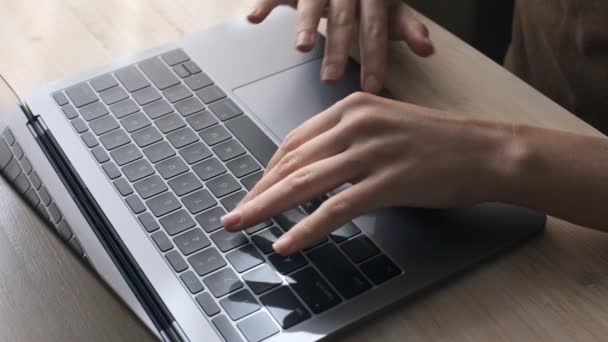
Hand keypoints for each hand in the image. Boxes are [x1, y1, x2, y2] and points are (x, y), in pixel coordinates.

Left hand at [222, 92, 514, 254]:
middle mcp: (357, 123)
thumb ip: (347, 142)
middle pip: (292, 162)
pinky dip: (307, 227)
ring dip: (268, 207)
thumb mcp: (385, 128)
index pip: (295, 142)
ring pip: (306, 182)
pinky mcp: (389, 180)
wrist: (486, 150)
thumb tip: (312, 171)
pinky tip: (287, 241)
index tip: (254, 192)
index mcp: (352, 107)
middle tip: (236, 214)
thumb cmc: (438, 143)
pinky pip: (337, 207)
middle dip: (258, 191)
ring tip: (244, 225)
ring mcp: (372, 150)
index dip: (268, 171)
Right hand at [247, 0, 434, 92]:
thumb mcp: (390, 5)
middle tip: (331, 79)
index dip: (375, 57)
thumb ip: (406, 26)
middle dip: (338, 49)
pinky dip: (265, 4)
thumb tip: (428, 50)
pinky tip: (254, 20)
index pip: (376, 28)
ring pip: (313, 3)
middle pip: (344, 19)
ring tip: (302, 47)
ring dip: (306, 24)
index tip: (372, 87)